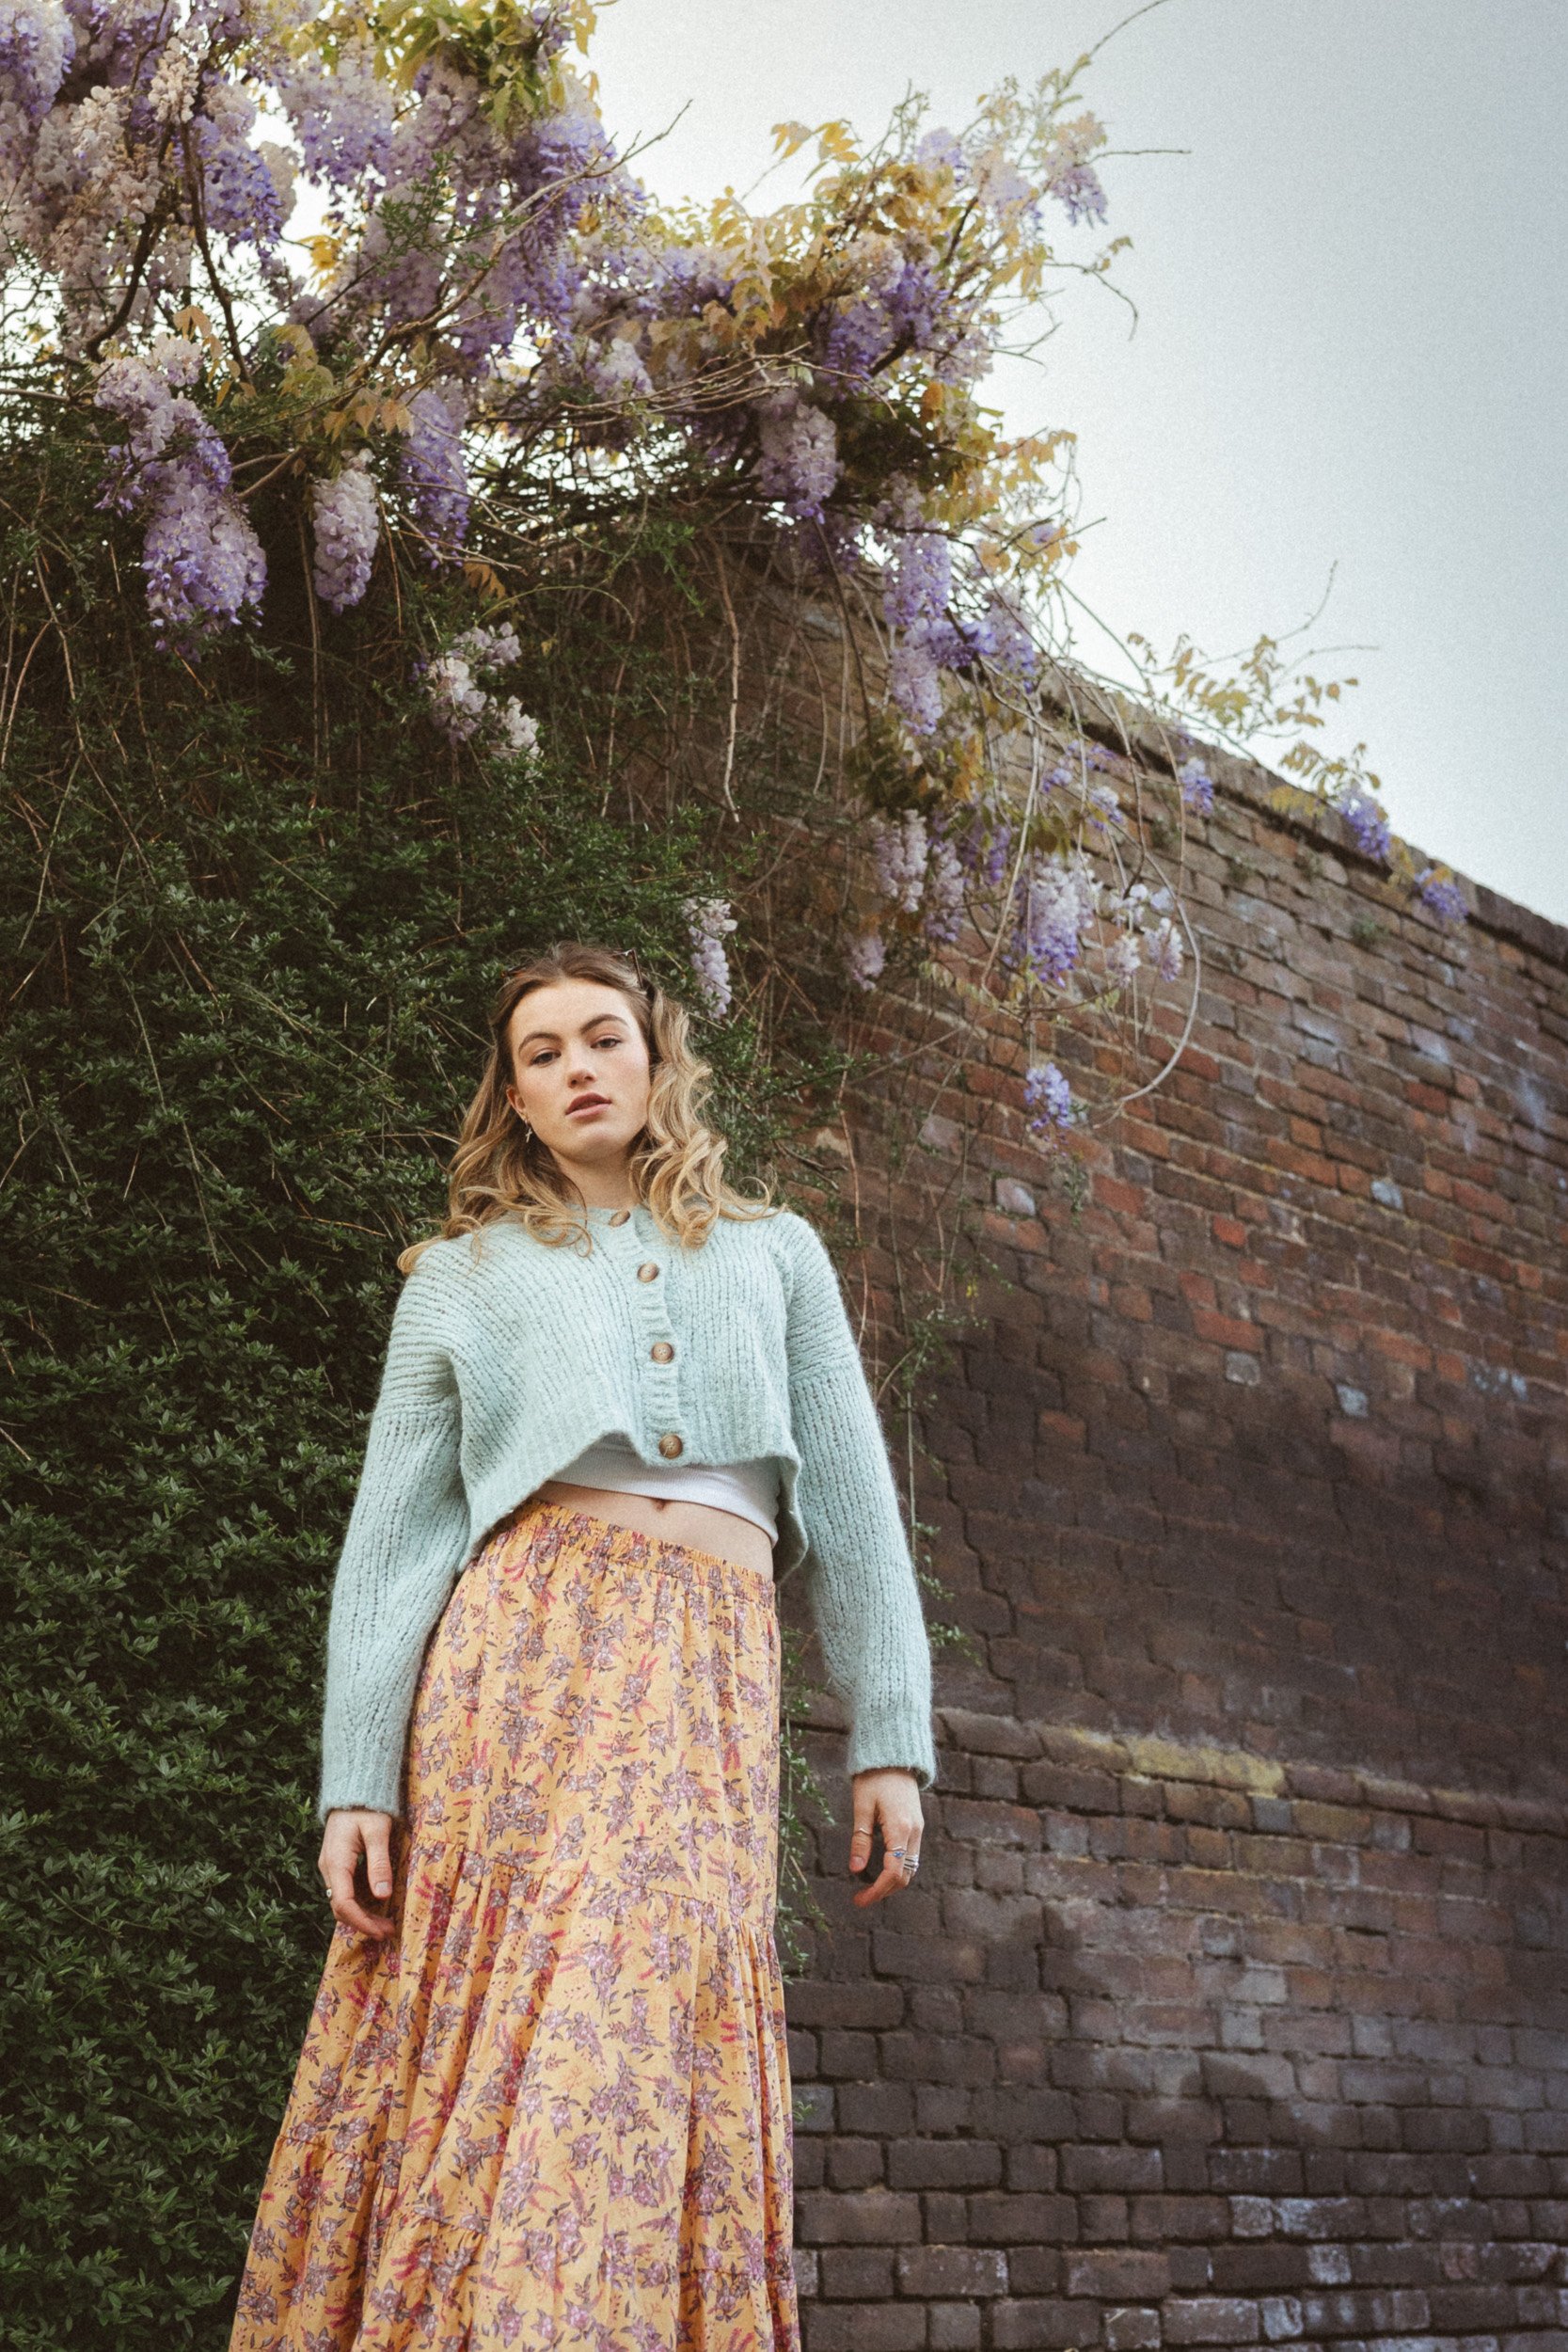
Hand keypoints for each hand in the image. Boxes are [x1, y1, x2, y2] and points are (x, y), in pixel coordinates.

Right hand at [318, 1808, 396, 1939]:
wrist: (353, 1790)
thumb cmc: (367, 1807)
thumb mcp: (378, 1831)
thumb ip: (379, 1862)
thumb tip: (383, 1895)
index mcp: (336, 1862)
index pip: (344, 1903)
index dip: (362, 1922)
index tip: (381, 1932)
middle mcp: (329, 1868)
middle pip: (340, 1907)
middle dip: (363, 1923)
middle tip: (388, 1931)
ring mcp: (331, 1867)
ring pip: (341, 1901)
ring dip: (361, 1915)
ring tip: (385, 1923)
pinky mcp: (337, 1864)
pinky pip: (344, 1891)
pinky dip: (359, 1904)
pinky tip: (376, 1906)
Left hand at [847, 1767, 923, 1904]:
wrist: (894, 1754)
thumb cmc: (874, 1777)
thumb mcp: (861, 1807)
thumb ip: (860, 1839)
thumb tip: (856, 1870)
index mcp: (901, 1828)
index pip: (893, 1873)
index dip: (876, 1892)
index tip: (859, 1901)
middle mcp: (914, 1832)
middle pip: (905, 1876)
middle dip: (884, 1891)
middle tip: (860, 1897)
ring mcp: (918, 1828)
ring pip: (910, 1867)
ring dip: (892, 1882)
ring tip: (869, 1886)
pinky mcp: (916, 1825)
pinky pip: (910, 1855)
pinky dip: (898, 1868)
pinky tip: (880, 1868)